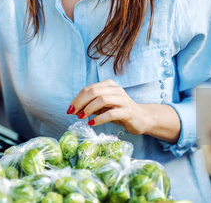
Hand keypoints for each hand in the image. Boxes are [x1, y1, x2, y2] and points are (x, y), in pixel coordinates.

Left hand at [67, 79, 181, 141]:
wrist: (141, 119)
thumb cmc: (119, 112)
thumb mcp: (103, 107)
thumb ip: (91, 106)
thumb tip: (74, 110)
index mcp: (109, 85)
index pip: (89, 88)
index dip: (77, 98)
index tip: (69, 109)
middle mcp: (116, 89)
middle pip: (94, 91)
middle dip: (80, 102)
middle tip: (72, 113)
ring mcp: (123, 99)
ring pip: (102, 99)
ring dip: (89, 109)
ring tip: (81, 117)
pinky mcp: (128, 111)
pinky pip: (111, 113)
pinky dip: (99, 118)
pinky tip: (92, 123)